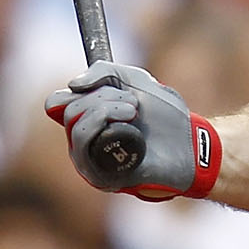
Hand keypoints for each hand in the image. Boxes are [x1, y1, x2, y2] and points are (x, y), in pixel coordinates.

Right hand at [43, 62, 201, 195]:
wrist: (192, 143)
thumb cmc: (165, 115)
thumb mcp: (135, 79)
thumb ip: (104, 71)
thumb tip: (71, 85)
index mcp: (87, 119)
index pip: (56, 102)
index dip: (73, 89)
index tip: (100, 83)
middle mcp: (84, 142)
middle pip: (68, 111)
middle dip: (102, 98)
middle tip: (133, 103)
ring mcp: (91, 162)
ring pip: (75, 128)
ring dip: (105, 110)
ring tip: (134, 111)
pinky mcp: (102, 177)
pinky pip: (86, 148)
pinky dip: (108, 130)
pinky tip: (133, 132)